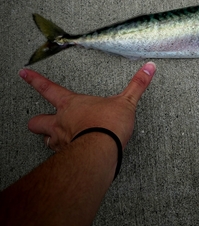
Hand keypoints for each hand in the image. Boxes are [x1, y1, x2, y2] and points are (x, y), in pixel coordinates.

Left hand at [19, 63, 155, 151]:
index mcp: (72, 104)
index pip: (48, 88)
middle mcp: (61, 122)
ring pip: (45, 140)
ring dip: (50, 138)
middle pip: (36, 121)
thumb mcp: (126, 101)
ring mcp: (61, 141)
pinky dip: (63, 155)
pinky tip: (72, 156)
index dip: (34, 80)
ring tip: (59, 139)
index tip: (23, 74)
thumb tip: (148, 68)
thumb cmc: (108, 126)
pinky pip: (59, 156)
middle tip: (42, 120)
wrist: (103, 151)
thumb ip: (137, 84)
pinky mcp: (67, 157)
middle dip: (38, 120)